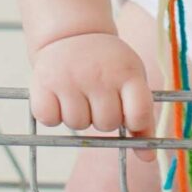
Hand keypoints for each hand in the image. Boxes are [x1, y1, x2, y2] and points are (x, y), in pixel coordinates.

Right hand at [29, 33, 156, 160]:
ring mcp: (70, 78)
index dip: (134, 122)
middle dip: (103, 116)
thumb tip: (148, 158)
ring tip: (79, 94)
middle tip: (98, 95)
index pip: (139, 115)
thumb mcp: (131, 80)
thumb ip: (142, 118)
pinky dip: (53, 115)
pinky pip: (50, 119)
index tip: (127, 112)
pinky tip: (59, 97)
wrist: (73, 33)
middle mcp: (98, 74)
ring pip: (78, 124)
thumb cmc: (107, 65)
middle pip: (106, 124)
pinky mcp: (43, 82)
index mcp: (127, 72)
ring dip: (78, 116)